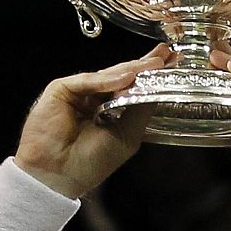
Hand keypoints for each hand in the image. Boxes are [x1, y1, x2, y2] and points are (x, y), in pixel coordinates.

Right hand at [13, 46, 172, 198]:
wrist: (59, 175)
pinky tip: (125, 78)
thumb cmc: (89, 164)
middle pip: (121, 76)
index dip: (149, 76)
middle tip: (166, 55)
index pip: (131, 88)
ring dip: (131, 69)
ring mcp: (78, 94)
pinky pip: (87, 80)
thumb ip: (140, 109)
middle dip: (144, 65)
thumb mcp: (127, 135)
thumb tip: (156, 85)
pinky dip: (106, 79)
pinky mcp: (61, 90)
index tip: (171, 64)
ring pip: (107, 75)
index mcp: (109, 112)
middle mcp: (93, 100)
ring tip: (153, 65)